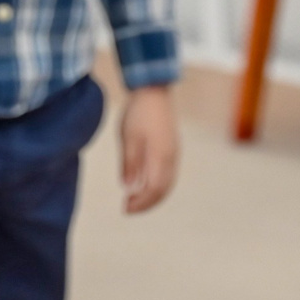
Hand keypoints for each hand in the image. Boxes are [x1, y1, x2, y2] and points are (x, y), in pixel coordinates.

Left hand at [119, 85, 179, 212]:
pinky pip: (168, 175)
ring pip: (168, 184)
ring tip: (134, 199)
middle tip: (127, 208)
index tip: (125, 208)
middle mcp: (172, 158)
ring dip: (152, 196)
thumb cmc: (138, 113)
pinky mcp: (172, 148)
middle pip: (163, 190)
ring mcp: (174, 153)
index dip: (141, 203)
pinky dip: (157, 186)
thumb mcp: (129, 137)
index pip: (154, 190)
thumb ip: (130, 163)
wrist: (154, 91)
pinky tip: (143, 184)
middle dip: (146, 203)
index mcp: (161, 156)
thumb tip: (128, 187)